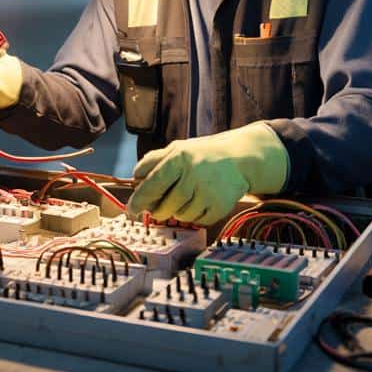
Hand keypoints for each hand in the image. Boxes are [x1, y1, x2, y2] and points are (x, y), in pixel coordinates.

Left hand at [126, 122, 288, 225]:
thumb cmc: (201, 155)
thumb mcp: (177, 149)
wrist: (239, 159)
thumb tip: (134, 177)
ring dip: (178, 212)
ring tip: (187, 198)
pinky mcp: (220, 206)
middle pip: (164, 207)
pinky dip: (196, 216)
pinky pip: (198, 221)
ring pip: (180, 216)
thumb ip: (153, 160)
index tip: (132, 210)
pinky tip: (201, 202)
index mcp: (179, 158)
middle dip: (158, 211)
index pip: (152, 184)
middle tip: (159, 209)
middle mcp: (193, 174)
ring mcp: (208, 191)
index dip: (139, 200)